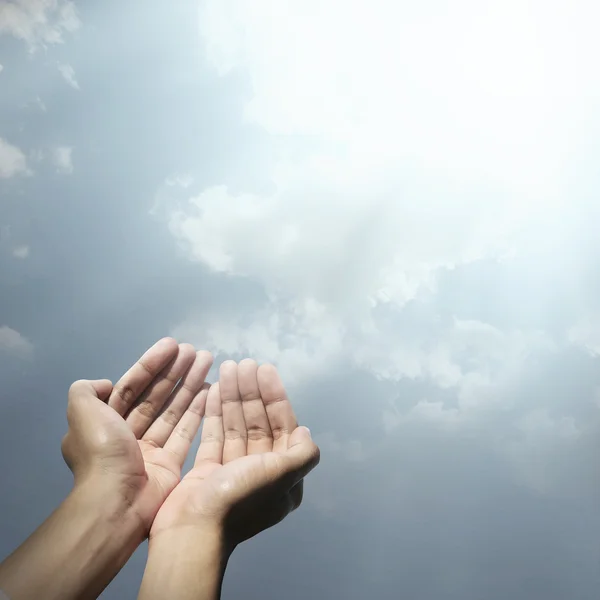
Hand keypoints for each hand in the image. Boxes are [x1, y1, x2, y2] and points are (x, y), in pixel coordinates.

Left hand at [61, 338, 212, 532]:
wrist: (117, 503)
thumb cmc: (102, 452)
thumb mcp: (81, 413)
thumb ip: (86, 391)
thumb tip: (107, 384)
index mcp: (103, 424)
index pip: (130, 386)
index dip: (151, 364)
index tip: (172, 345)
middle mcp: (125, 435)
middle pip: (154, 396)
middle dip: (174, 371)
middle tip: (195, 351)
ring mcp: (149, 451)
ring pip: (173, 411)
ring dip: (189, 385)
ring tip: (207, 361)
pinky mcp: (170, 465)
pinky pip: (186, 432)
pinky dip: (198, 411)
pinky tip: (211, 390)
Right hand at [149, 359, 319, 549]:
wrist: (192, 530)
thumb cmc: (241, 497)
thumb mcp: (283, 474)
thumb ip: (302, 452)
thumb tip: (306, 431)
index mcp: (283, 475)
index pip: (283, 427)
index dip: (275, 397)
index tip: (265, 370)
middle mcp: (261, 472)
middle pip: (259, 422)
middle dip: (252, 392)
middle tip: (243, 362)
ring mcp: (233, 471)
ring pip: (236, 425)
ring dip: (232, 396)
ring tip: (227, 367)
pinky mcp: (208, 470)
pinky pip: (214, 435)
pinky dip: (214, 413)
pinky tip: (212, 390)